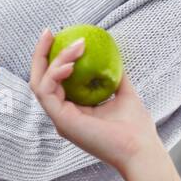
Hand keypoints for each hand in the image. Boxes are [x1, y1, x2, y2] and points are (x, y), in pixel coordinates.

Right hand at [29, 29, 160, 173]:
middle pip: (40, 79)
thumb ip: (115, 77)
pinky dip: (55, 74)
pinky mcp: (61, 121)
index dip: (52, 58)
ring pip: (40, 82)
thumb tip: (113, 56)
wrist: (141, 149)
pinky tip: (71, 64)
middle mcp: (62, 115)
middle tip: (49, 32)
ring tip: (77, 46)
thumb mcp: (124, 93)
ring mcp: (59, 119)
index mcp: (74, 110)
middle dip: (41, 53)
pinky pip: (46, 92)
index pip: (54, 81)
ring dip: (55, 59)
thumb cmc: (136, 128)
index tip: (59, 35)